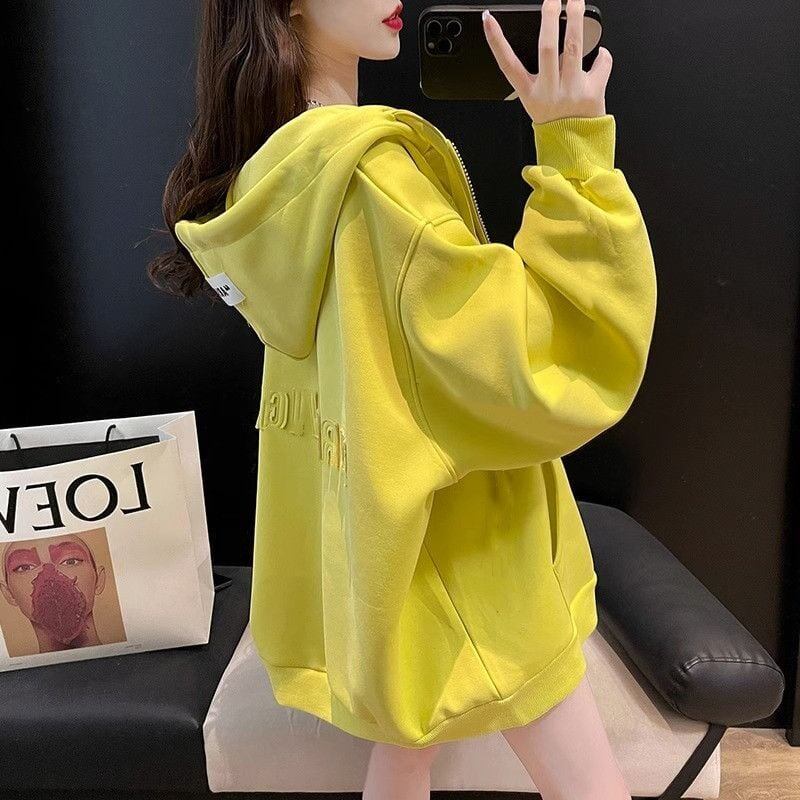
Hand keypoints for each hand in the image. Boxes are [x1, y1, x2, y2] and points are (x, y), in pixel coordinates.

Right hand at [482, 0, 611, 123]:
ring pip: (574, 48)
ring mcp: (572, 91)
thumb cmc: (557, 124)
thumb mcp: (538, 102)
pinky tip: (599, 55)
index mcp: (531, 94)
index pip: (508, 65)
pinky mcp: (593, 93)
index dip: (496, 42)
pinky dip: (603, 55)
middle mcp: (550, 91)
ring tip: (576, 2)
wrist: (575, 149)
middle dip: (549, 19)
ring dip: (576, 20)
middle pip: (547, 49)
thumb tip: (558, 40)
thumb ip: (545, 74)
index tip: (489, 20)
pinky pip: (601, 63)